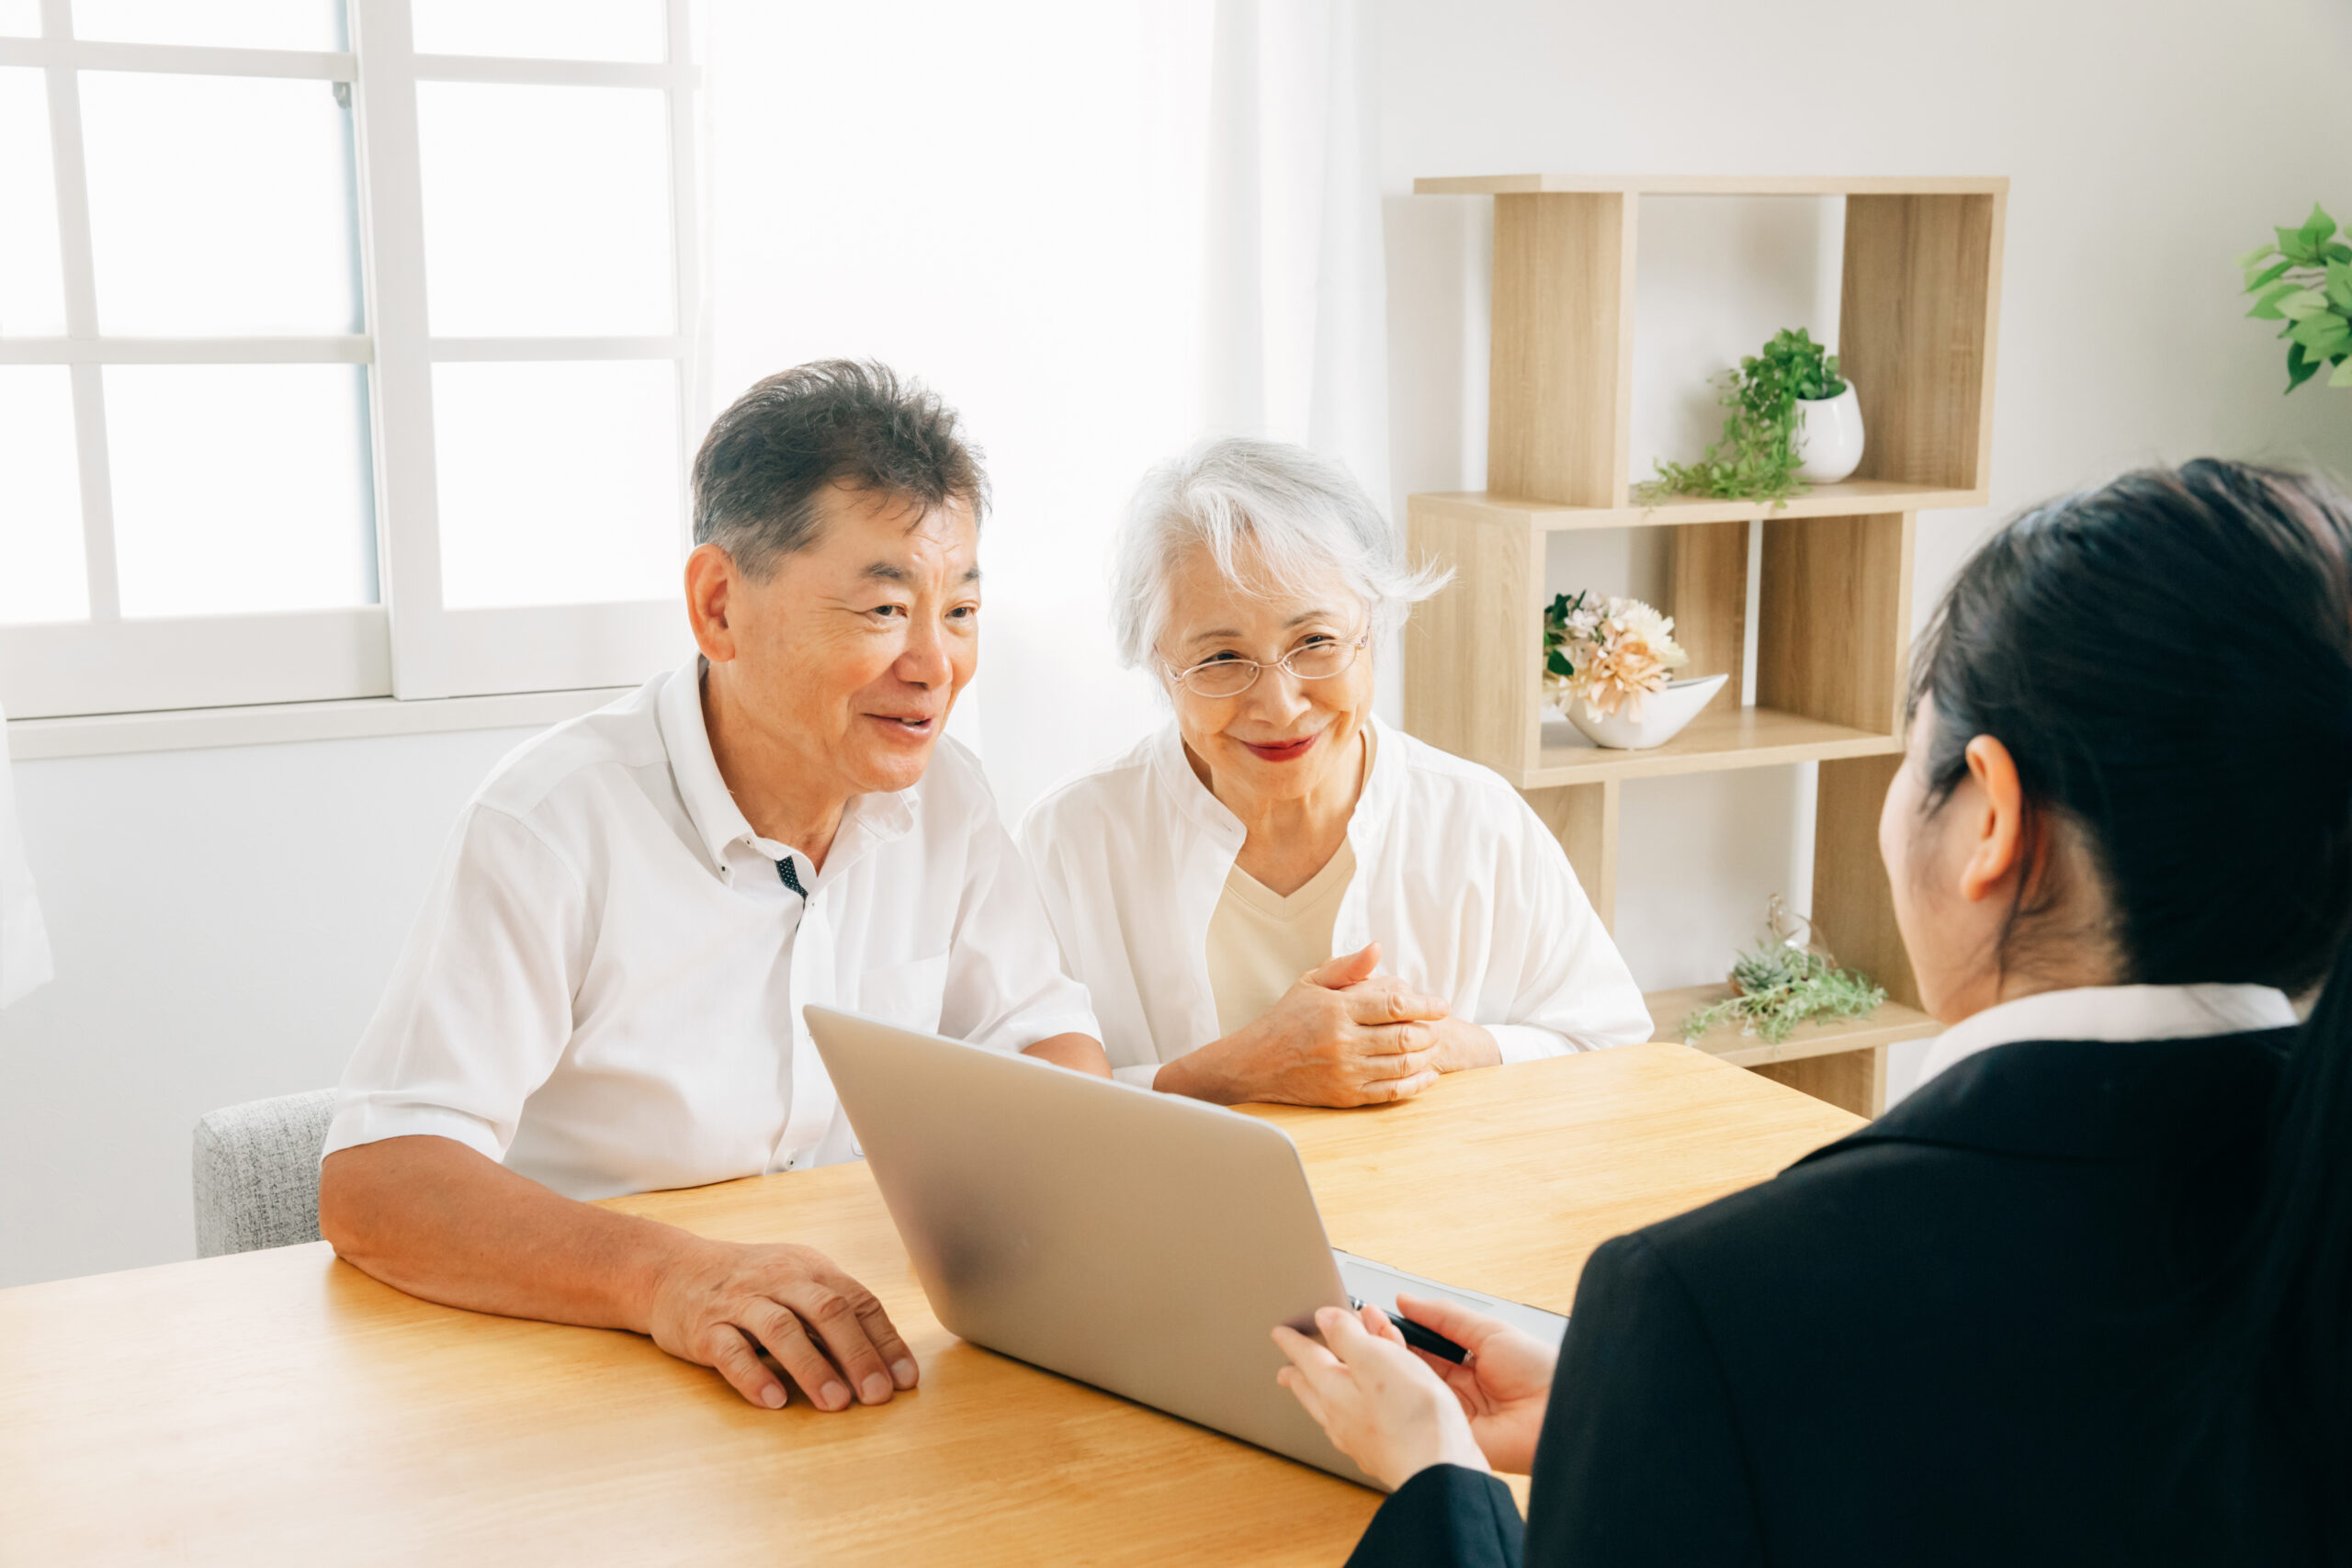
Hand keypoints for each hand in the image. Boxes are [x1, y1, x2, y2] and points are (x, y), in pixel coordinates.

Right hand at [646, 1238, 917, 1410]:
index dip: (886, 1341)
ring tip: (836, 1403)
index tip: (906, 1379)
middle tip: (878, 1395)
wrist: (672, 1270)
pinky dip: (753, 1376)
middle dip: (858, 1354)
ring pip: (782, 1329)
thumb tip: (884, 1363)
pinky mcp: (705, 1328)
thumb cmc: (751, 1285)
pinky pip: (731, 1350)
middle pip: (827, 1311)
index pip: (858, 1301)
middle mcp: (779, 1280)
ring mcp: (740, 1303)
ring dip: (813, 1367)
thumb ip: (833, 1316)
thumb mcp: (796, 1284)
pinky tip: (773, 1400)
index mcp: (810, 1270)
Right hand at [1161, 943, 1449, 1106]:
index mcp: (1338, 1010)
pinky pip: (1393, 1092)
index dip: (1425, 1005)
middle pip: (1405, 1036)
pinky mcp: (1347, 1096)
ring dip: (1427, 1056)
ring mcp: (1347, 1072)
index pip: (1394, 1005)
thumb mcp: (1311, 982)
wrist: (1256, 1063)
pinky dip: (1417, 1084)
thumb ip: (1348, 967)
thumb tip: (1378, 948)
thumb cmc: (1287, 1018)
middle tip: (1438, 1026)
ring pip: (1403, 1065)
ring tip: (1432, 1046)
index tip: (1442, 1005)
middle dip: (1430, 1031)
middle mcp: (1344, 1042)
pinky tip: (1427, 1074)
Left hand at [1273, 1303, 1488, 1490]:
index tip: (1280, 1333)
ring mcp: (1360, 1440)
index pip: (1306, 1358)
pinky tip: (1356, 1420)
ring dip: (1321, 1392)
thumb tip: (1324, 1318)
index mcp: (1333, 1390)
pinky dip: (1350, 1410)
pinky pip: (1354, 1424)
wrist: (1440, 1471)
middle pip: (1311, 1389)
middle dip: (1299, 1375)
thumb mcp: (1376, 1358)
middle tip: (1286, 1371)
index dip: (1293, 1340)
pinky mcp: (1382, 1453)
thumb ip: (1347, 1336)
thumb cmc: (1410, 1416)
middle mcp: (1340, 1418)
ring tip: (1317, 1389)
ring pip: (1330, 1409)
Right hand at [1388, 1293, 1557, 1473]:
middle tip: (1365, 1329)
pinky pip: (1422, 1417)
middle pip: (1412, 1368)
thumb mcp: (1488, 1331)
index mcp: (1467, 1364)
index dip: (1398, 1333)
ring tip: (1372, 1347)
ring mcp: (1453, 1414)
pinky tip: (1389, 1381)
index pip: (1421, 1347)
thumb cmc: (1541, 1369)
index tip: (1373, 1317)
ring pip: (1411, 1391)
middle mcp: (1457, 1391)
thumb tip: (1406, 1300)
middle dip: (1388, 1348)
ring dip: (1392, 1371)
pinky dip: (1405, 1399)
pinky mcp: (1452, 1436)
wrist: (1562, 1408)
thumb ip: (1444, 1316)